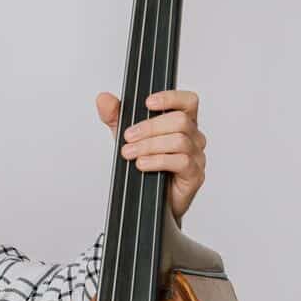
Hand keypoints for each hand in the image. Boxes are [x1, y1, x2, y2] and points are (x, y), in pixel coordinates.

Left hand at [96, 88, 205, 220]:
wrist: (147, 202)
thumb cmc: (145, 166)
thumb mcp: (126, 137)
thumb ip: (115, 117)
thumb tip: (103, 98)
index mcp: (182, 123)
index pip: (187, 102)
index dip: (171, 98)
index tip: (147, 103)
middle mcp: (193, 137)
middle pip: (179, 120)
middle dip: (149, 127)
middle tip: (127, 137)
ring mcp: (196, 156)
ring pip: (179, 140)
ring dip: (150, 145)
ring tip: (129, 153)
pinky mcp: (194, 175)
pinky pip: (181, 161)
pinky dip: (158, 161)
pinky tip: (142, 164)